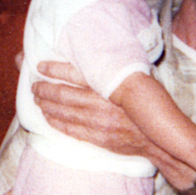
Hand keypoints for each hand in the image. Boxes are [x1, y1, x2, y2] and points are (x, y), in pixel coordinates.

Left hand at [32, 61, 149, 156]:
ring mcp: (98, 123)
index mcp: (110, 86)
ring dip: (47, 105)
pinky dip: (56, 123)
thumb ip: (118, 70)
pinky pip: (70, 130)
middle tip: (34, 85)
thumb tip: (98, 55)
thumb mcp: (140, 80)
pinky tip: (48, 118)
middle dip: (45, 89)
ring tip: (37, 99)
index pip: (76, 74)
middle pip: (64, 95)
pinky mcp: (98, 139)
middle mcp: (101, 104)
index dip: (55, 69)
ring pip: (64, 113)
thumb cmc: (151, 105)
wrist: (161, 139)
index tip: (40, 66)